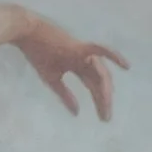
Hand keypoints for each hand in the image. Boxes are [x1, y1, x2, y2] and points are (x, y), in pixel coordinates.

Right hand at [13, 16, 127, 120]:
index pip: (93, 86)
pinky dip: (113, 55)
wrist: (25, 33)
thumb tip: (77, 113)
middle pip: (100, 82)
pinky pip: (100, 50)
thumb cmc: (36, 53)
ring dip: (105, 90)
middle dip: (104, 100)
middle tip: (106, 118)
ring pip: (100, 73)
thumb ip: (65, 95)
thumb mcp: (51, 78)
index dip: (99, 101)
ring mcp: (84, 53)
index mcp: (78, 66)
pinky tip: (126, 66)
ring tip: (107, 106)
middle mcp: (85, 60)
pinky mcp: (80, 46)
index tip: (104, 117)